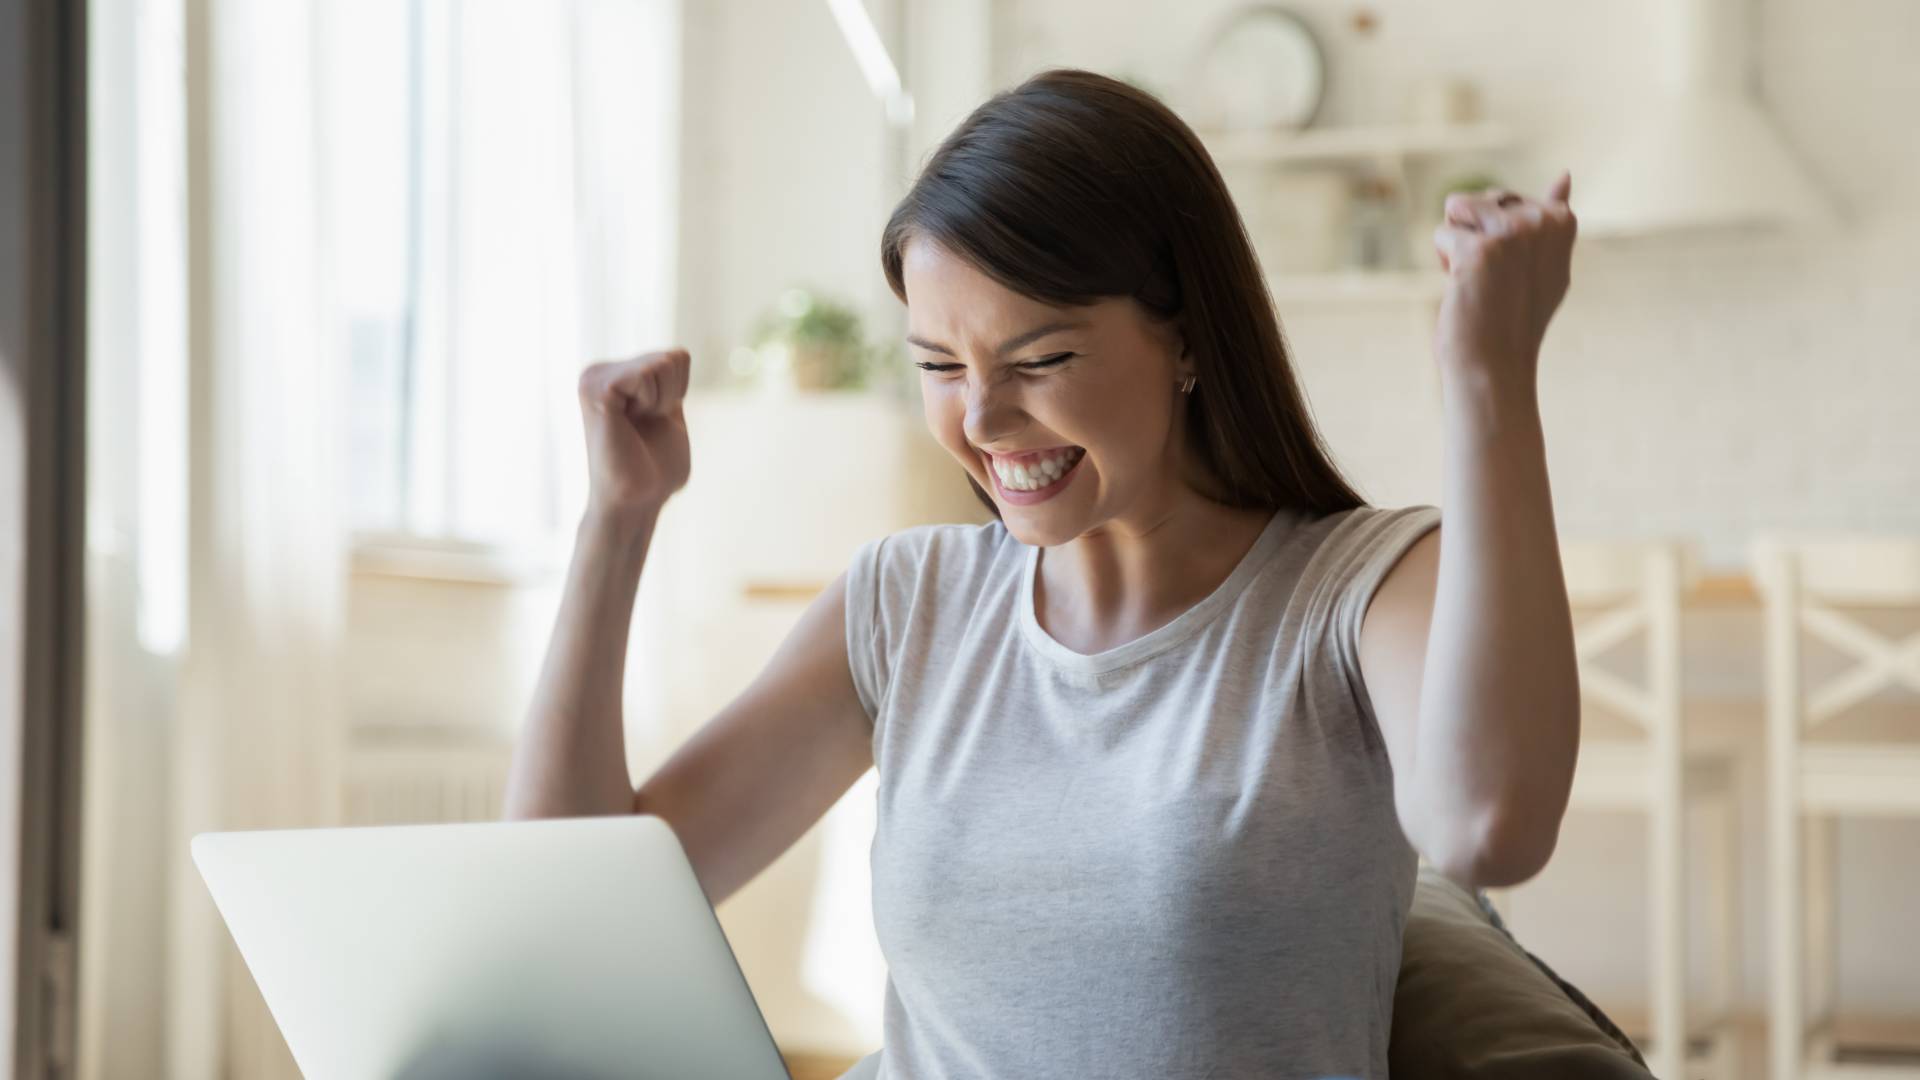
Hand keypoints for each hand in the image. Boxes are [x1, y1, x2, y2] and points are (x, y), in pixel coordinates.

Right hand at [576, 348, 692, 519]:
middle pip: (672, 357)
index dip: (679, 394)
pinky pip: (646, 375)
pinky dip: (651, 403)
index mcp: (616, 376)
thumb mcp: (668, 416)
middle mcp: (599, 371)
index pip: (677, 357)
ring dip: (661, 403)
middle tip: (645, 428)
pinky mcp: (595, 389)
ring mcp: (594, 377)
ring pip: (662, 364)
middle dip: (672, 397)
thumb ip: (667, 385)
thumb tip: (678, 356)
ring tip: (635, 428)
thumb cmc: (654, 471)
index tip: (654, 422)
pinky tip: (627, 425)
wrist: (636, 501)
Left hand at [1432, 171, 1577, 389]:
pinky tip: (1465, 287)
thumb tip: (1566, 173)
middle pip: (1478, 199)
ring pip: (1457, 208)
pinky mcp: (1480, 249)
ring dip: (1457, 244)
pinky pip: (1441, 234)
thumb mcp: (1546, 262)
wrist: (1496, 364)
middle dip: (1473, 235)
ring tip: (1478, 279)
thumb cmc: (1515, 316)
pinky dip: (1444, 262)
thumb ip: (1552, 218)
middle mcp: (1543, 221)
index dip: (1496, 234)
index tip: (1513, 270)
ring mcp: (1514, 233)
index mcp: (1562, 220)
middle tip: (1492, 278)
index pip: (1504, 197)